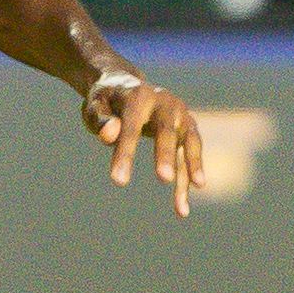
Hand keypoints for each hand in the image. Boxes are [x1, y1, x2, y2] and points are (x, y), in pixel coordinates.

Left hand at [85, 64, 204, 215]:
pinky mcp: (188, 129)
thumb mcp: (95, 105)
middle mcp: (165, 103)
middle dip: (165, 154)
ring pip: (189, 141)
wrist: (127, 85)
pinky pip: (190, 156)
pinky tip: (182, 208)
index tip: (118, 181)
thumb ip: (100, 119)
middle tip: (163, 179)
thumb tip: (110, 134)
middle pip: (167, 130)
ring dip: (193, 163)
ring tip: (198, 186)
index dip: (126, 153)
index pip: (131, 126)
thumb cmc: (107, 100)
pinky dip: (188, 179)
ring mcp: (181, 115)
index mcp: (139, 95)